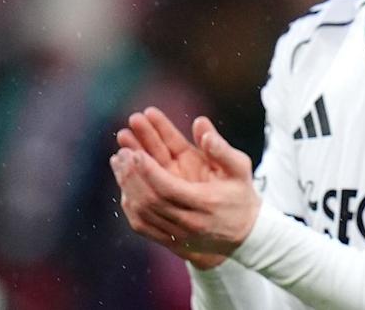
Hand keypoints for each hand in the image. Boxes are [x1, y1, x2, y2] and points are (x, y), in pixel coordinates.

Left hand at [111, 116, 260, 262]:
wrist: (246, 233)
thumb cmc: (241, 195)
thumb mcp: (240, 168)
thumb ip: (220, 147)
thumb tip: (200, 123)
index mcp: (206, 202)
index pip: (168, 188)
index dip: (149, 171)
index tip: (135, 153)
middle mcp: (190, 222)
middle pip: (151, 201)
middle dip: (133, 176)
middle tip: (122, 153)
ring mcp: (178, 235)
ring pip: (142, 213)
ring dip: (127, 187)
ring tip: (118, 162)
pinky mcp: (170, 242)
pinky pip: (142, 226)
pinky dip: (130, 205)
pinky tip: (125, 186)